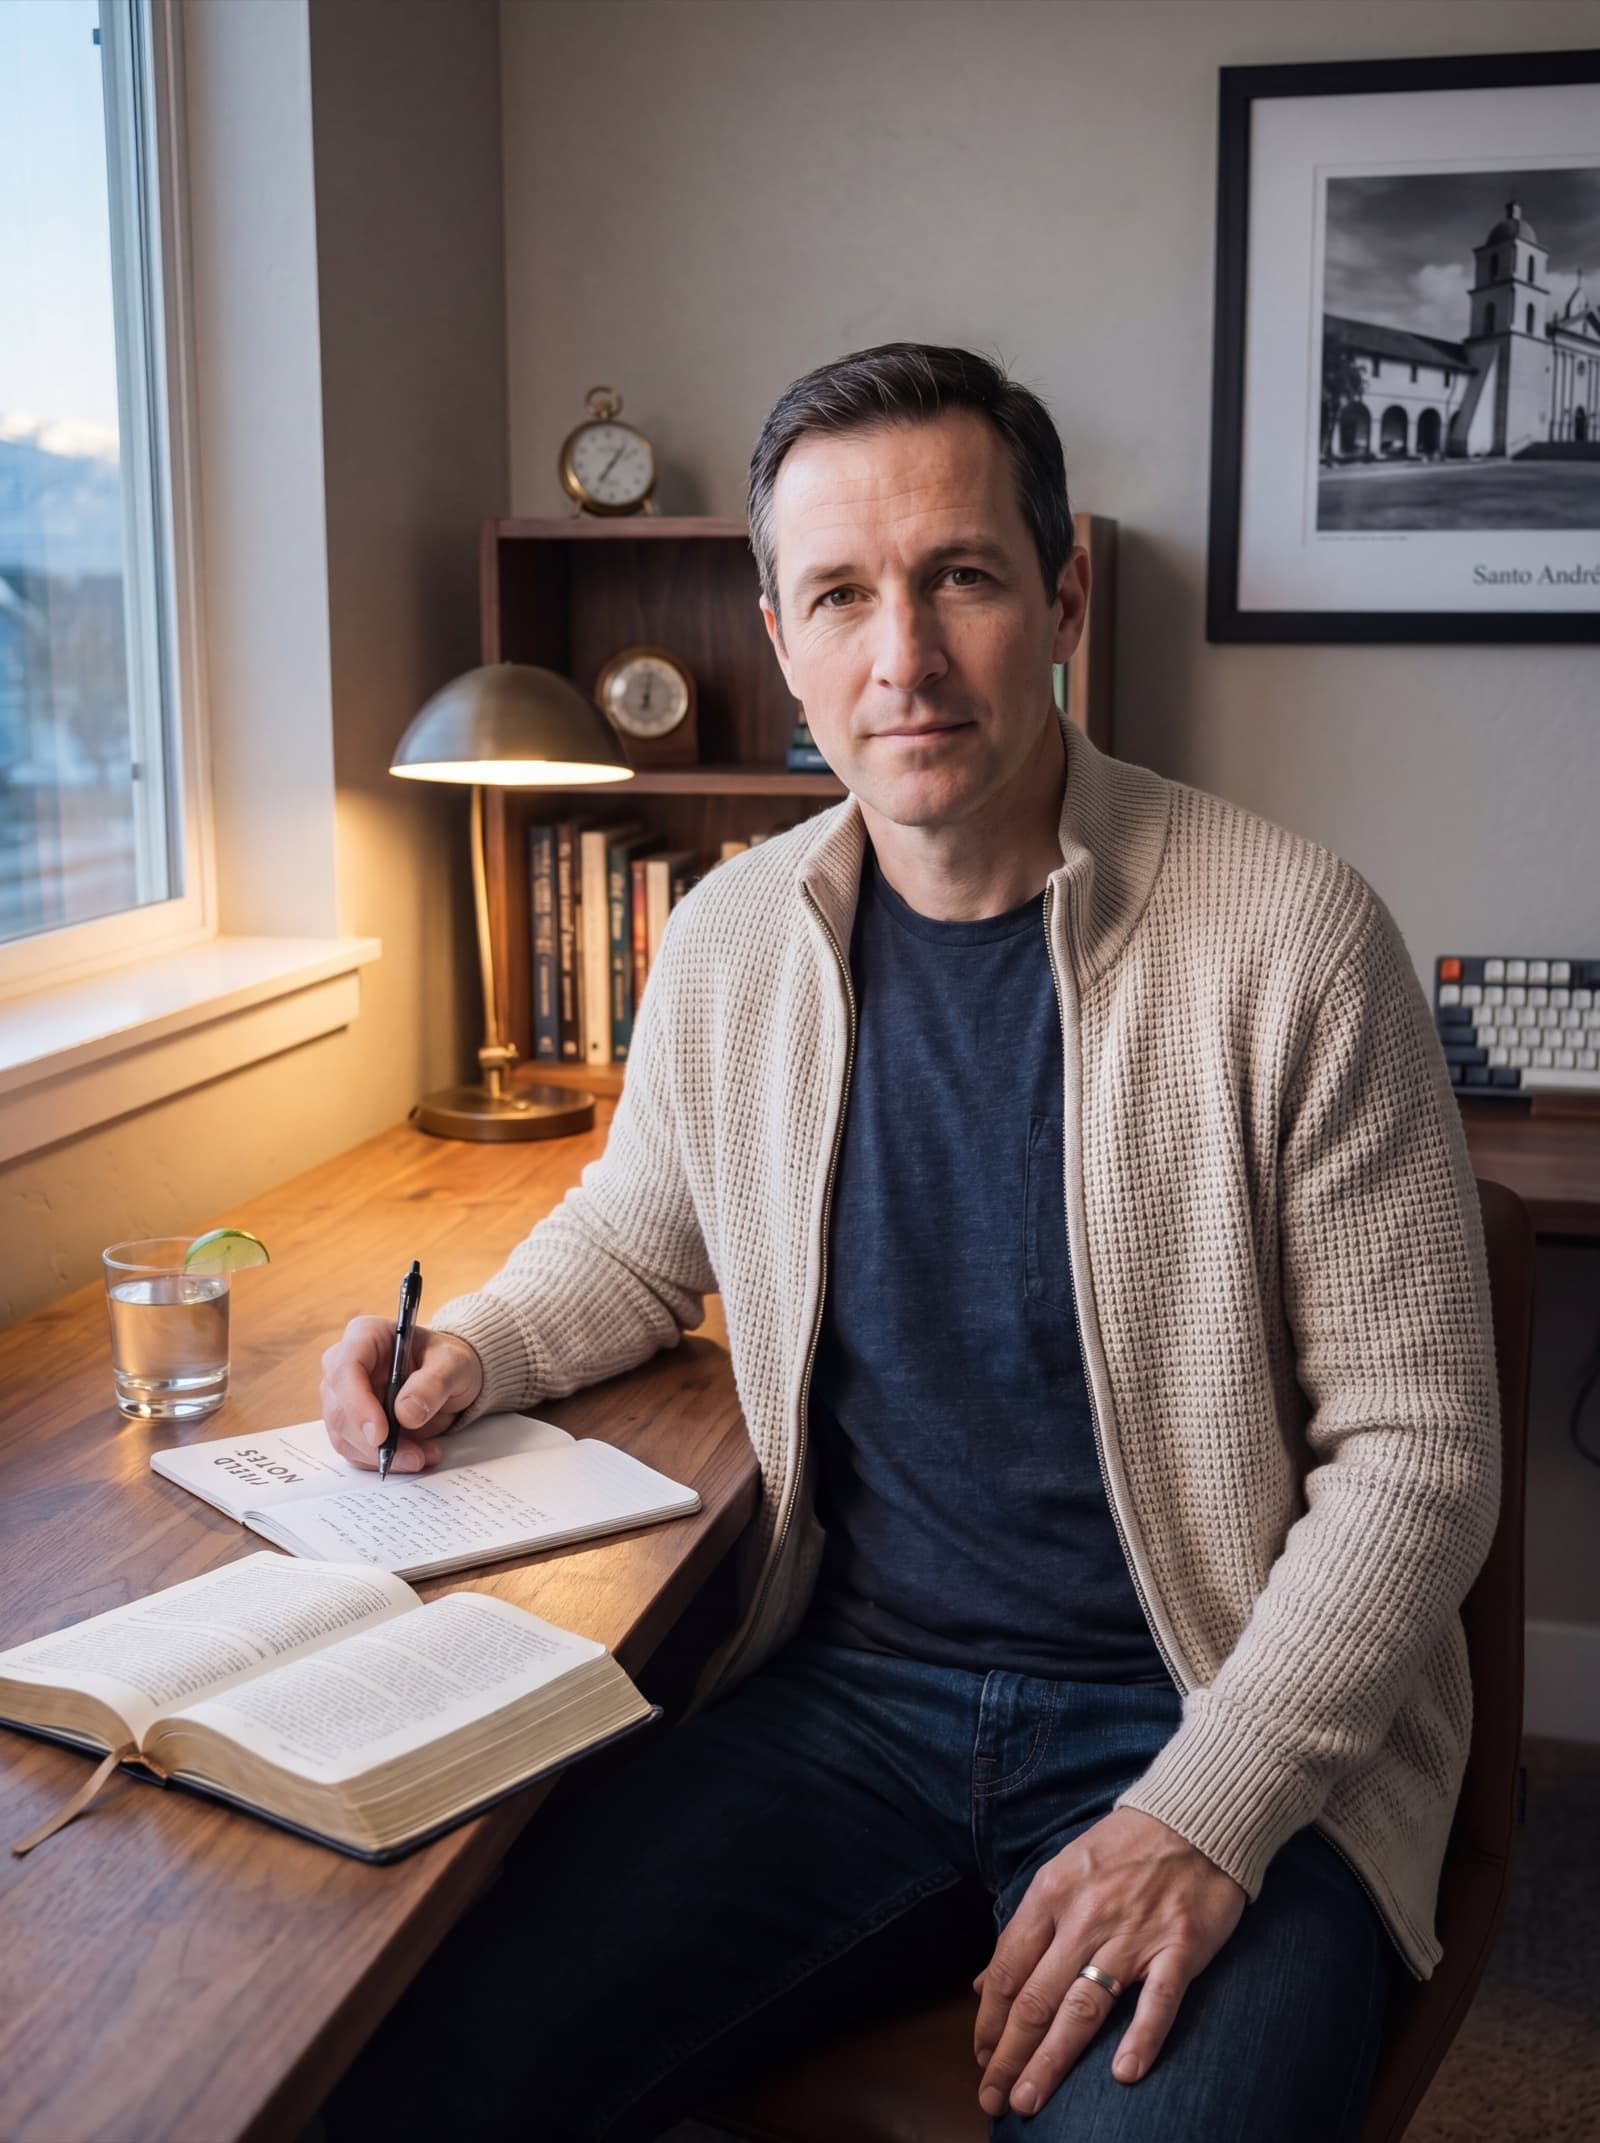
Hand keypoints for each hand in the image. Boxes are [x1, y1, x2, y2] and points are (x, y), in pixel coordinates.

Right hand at [319, 1319, 484, 1471]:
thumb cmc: (448, 1361)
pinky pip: (354, 1450)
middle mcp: (345, 1364)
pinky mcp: (350, 1423)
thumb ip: (433, 1384)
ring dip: (381, 1455)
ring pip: (344, 1435)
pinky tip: (414, 1456)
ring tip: (423, 1456)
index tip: (380, 1434)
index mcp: (365, 1335)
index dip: (357, 1404)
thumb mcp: (454, 1365)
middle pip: (340, 1409)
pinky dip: (382, 1460)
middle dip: (374, 1442)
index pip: (345, 1368)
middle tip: (415, 1456)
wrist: (450, 1377)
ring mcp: (343, 1396)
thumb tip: (406, 1414)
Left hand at [972, 1807, 1246, 2118]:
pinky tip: (1123, 2075)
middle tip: (994, 2099)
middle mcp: (1085, 1917)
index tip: (982, 2059)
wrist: (1194, 1817)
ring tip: (1030, 2100)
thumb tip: (984, 1985)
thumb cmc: (1123, 1849)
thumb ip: (1026, 1930)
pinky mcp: (1179, 1946)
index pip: (1007, 1969)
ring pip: (1084, 2007)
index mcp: (1051, 1895)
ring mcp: (1133, 1934)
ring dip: (1052, 2059)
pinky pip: (1158, 1999)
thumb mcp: (1062, 1874)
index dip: (990, 2021)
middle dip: (1009, 2054)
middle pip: (1037, 1998)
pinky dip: (1141, 2037)